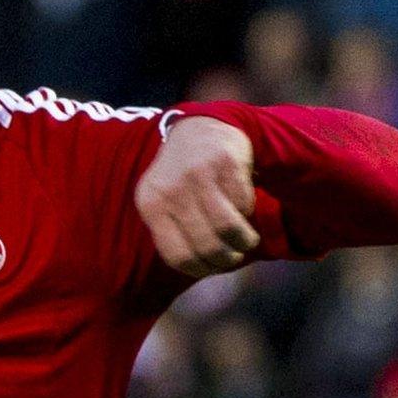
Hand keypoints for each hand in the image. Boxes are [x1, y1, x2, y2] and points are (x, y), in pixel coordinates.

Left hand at [134, 115, 262, 276]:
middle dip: (227, 258)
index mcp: (150, 204)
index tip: (214, 267)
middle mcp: (170, 189)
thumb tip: (203, 269)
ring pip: (228, 227)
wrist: (199, 128)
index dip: (201, 269)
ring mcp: (198, 174)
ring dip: (244, 240)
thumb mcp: (164, 201)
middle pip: (207, 245)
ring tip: (247, 239)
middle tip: (236, 255)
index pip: (176, 256)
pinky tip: (243, 206)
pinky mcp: (225, 162)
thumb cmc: (182, 178)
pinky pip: (244, 203)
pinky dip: (248, 211)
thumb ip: (174, 232)